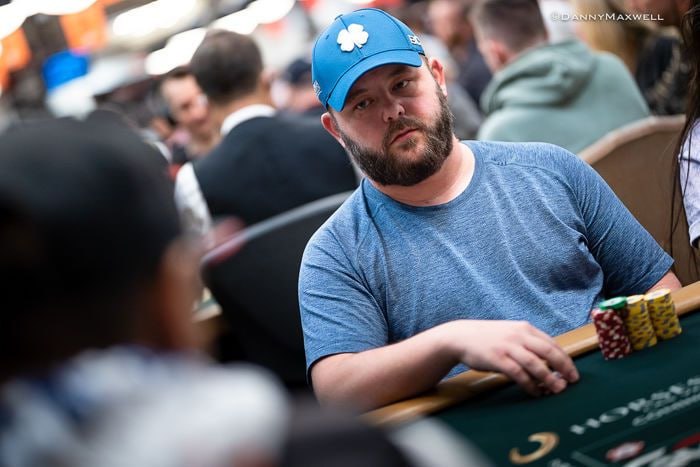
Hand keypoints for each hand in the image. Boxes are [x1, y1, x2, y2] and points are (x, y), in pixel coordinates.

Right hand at [443, 320, 578, 395]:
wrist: (460, 337)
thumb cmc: (486, 338)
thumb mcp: (509, 333)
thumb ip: (527, 342)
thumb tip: (548, 359)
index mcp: (524, 328)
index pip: (551, 343)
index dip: (565, 358)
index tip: (572, 371)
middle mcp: (518, 336)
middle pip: (548, 352)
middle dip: (563, 367)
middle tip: (572, 380)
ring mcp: (508, 347)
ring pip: (536, 364)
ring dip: (549, 378)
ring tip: (557, 389)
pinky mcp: (497, 359)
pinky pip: (519, 374)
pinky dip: (530, 384)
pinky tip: (535, 392)